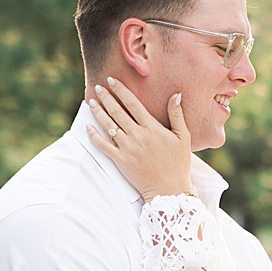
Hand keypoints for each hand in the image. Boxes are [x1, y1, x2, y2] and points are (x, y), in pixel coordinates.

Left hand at [86, 78, 193, 199]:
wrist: (168, 190)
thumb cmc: (178, 164)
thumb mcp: (184, 137)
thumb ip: (177, 115)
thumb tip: (176, 94)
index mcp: (151, 127)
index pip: (132, 103)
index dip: (121, 90)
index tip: (112, 80)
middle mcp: (137, 135)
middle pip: (117, 111)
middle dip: (106, 97)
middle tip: (97, 87)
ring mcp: (127, 148)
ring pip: (108, 125)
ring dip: (97, 112)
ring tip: (90, 102)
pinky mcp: (120, 161)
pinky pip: (103, 146)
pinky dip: (94, 136)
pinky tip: (88, 127)